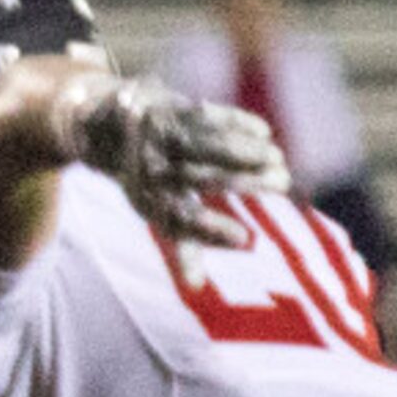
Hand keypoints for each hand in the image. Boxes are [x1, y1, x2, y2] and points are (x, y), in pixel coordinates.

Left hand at [54, 77, 289, 248]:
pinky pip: (210, 116)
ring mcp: (162, 137)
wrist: (113, 128)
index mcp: (149, 200)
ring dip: (247, 152)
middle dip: (245, 182)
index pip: (180, 220)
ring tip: (278, 160)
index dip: (211, 232)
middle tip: (283, 184)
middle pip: (203, 178)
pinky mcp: (172, 109)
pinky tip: (265, 133)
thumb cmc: (150, 182)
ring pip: (210, 145)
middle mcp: (153, 169)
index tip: (245, 240)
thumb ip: (183, 245)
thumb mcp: (158, 212)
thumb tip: (196, 287)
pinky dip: (238, 123)